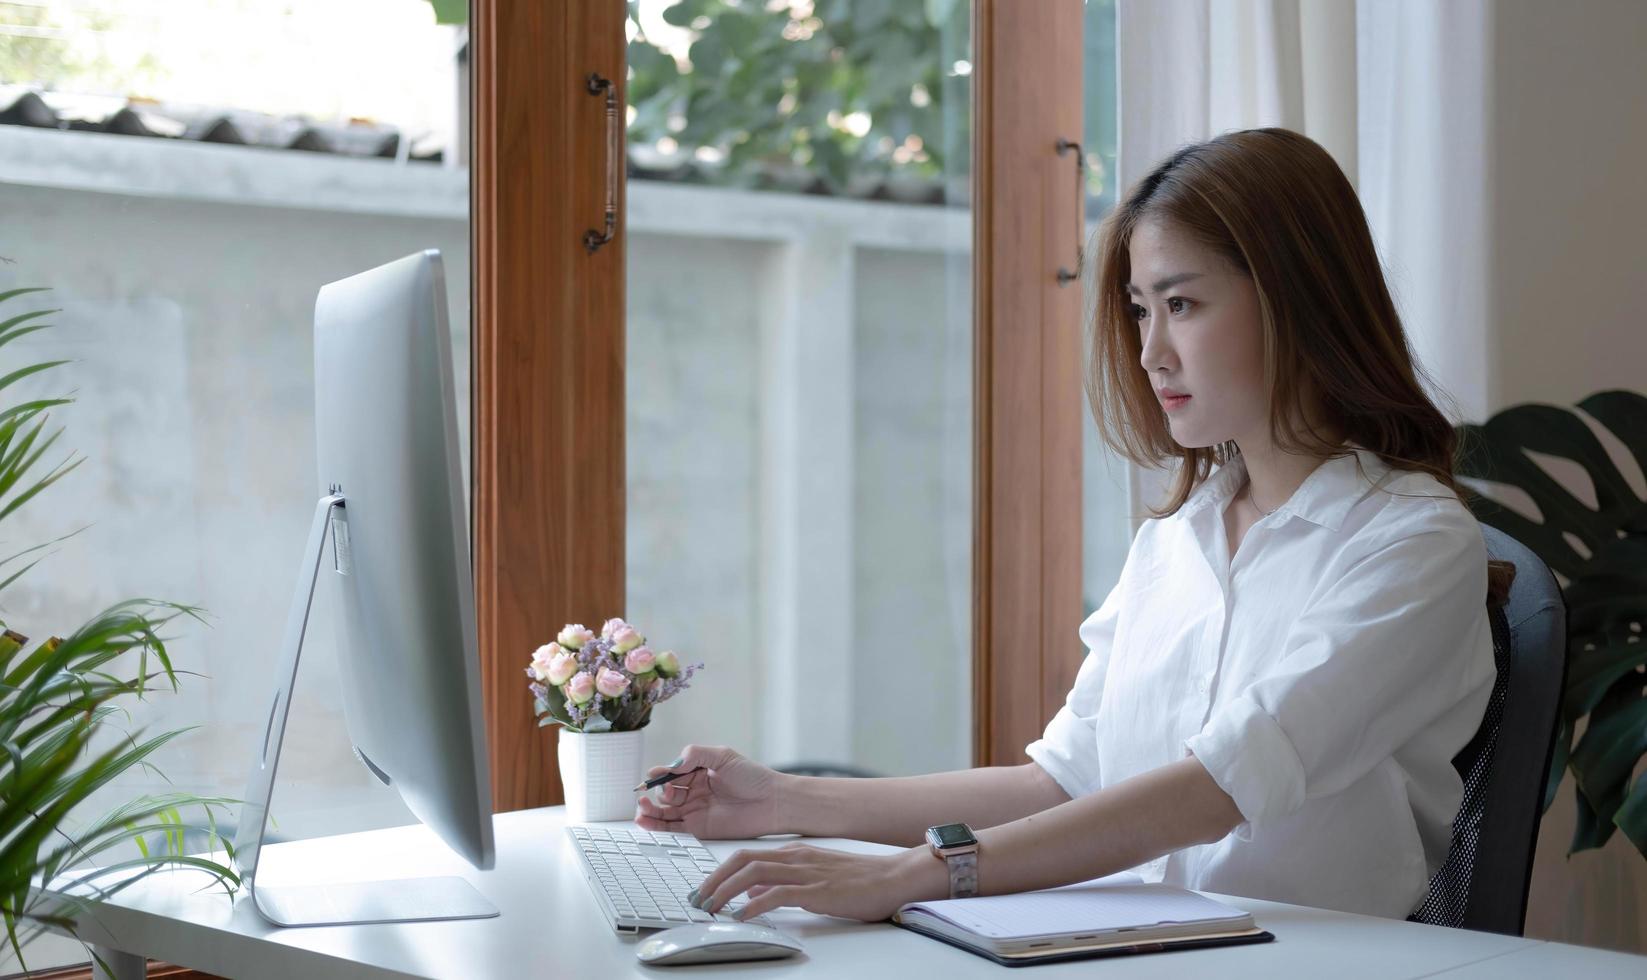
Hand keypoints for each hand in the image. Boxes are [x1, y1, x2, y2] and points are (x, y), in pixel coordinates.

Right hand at [634, 744, 785, 839]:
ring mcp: (694, 810)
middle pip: (664, 792)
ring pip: (663, 811)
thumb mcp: (723, 757)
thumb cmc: (753, 777)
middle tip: (663, 792)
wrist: (773, 802)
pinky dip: (656, 826)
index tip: (655, 775)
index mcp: (698, 771)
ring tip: (641, 808)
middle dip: (656, 792)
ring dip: (649, 810)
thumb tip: (672, 764)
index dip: (660, 774)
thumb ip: (696, 755)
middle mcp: (693, 791)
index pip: (671, 772)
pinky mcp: (698, 829)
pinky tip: (645, 822)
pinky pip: (672, 828)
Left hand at [689, 842, 947, 922]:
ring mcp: (804, 872)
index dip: (720, 870)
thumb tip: (752, 898)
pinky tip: (743, 917)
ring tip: (712, 907)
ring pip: (753, 873)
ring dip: (727, 890)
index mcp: (793, 852)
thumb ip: (782, 884)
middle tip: (699, 898)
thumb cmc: (858, 880)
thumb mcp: (814, 877)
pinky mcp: (816, 890)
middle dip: (715, 879)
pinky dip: (754, 906)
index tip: (705, 888)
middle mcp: (795, 857)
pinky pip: (776, 895)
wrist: (891, 878)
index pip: (746, 855)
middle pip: (742, 860)